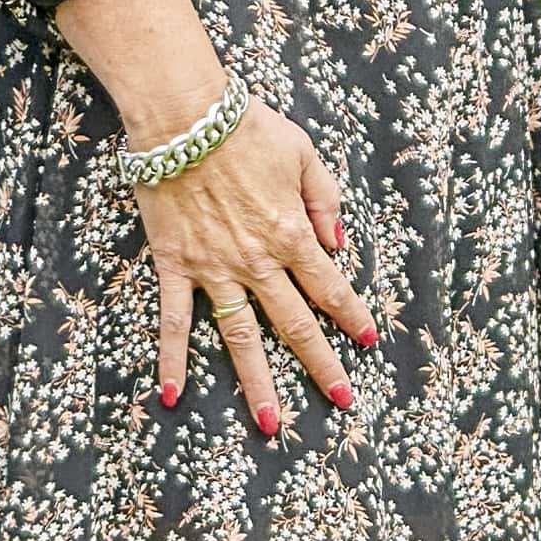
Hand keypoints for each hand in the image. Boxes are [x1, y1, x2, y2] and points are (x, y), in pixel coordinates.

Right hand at [121, 91, 375, 429]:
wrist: (185, 116)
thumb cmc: (247, 128)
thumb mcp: (304, 154)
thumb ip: (325, 201)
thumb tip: (339, 244)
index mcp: (292, 233)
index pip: (330, 286)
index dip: (352, 315)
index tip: (368, 341)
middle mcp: (258, 261)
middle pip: (295, 324)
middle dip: (322, 366)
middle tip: (343, 401)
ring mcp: (214, 269)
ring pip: (240, 336)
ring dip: (257, 382)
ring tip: (271, 424)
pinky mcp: (175, 265)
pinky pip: (173, 320)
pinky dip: (172, 358)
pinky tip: (173, 395)